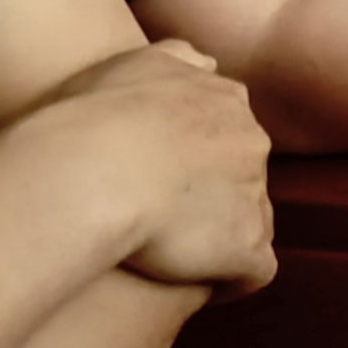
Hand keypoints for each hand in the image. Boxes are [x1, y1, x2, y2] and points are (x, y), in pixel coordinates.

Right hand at [31, 41, 277, 298]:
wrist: (94, 168)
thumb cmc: (93, 117)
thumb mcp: (133, 63)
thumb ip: (174, 59)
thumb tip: (206, 62)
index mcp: (223, 99)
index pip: (228, 132)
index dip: (198, 161)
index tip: (166, 178)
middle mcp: (250, 142)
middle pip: (244, 175)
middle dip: (214, 197)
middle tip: (164, 218)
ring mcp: (254, 195)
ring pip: (250, 222)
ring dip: (219, 238)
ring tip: (174, 257)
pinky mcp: (246, 248)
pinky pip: (252, 272)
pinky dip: (229, 282)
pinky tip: (194, 288)